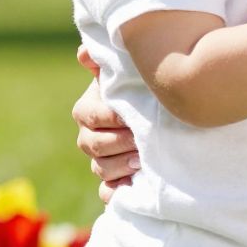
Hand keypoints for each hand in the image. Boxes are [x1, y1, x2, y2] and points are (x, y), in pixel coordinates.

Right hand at [72, 45, 139, 201]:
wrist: (162, 116)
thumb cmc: (140, 91)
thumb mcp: (126, 74)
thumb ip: (106, 64)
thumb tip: (84, 53)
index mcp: (88, 110)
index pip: (90, 116)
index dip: (110, 117)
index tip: (131, 117)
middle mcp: (90, 137)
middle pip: (93, 145)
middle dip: (118, 142)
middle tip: (141, 140)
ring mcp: (101, 161)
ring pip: (100, 169)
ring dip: (120, 167)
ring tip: (142, 161)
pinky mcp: (114, 183)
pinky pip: (107, 194)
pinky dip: (117, 194)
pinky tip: (132, 189)